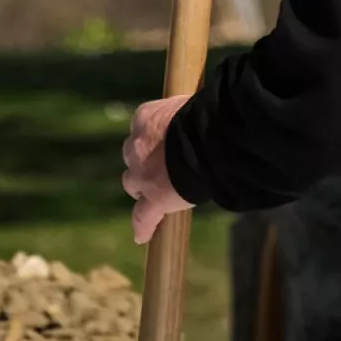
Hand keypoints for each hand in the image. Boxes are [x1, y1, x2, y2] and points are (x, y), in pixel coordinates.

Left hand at [122, 94, 193, 243]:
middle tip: (157, 168)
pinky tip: (142, 235)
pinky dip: (143, 225)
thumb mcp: (190, 105)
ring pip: (132, 182)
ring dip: (141, 187)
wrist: (208, 140)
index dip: (152, 139)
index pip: (143, 129)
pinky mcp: (153, 198)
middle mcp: (137, 145)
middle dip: (142, 162)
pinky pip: (143, 216)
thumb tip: (203, 112)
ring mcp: (142, 174)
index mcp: (146, 118)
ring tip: (152, 194)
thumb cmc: (206, 116)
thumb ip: (185, 114)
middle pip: (132, 157)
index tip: (162, 144)